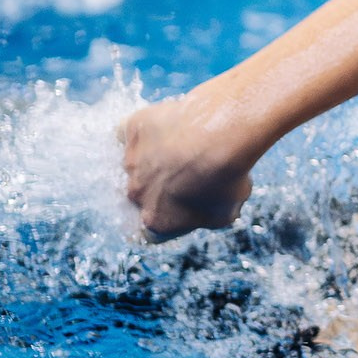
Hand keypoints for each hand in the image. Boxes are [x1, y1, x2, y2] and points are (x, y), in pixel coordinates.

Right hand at [120, 94, 255, 238]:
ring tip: (186, 145)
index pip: (153, 230)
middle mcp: (136, 193)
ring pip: (138, 162)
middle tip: (190, 171)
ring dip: (156, 157)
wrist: (220, 130)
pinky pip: (132, 132)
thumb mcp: (227, 211)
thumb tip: (205, 210)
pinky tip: (165, 127)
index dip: (170, 218)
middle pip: (144, 194)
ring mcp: (130, 160)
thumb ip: (206, 217)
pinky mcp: (131, 129)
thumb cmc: (227, 174)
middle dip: (163, 186)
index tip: (182, 207)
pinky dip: (145, 131)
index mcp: (156, 220)